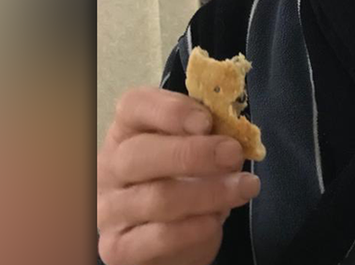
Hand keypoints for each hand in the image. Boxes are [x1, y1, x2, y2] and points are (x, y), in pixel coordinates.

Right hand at [97, 87, 260, 264]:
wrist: (173, 241)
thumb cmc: (186, 183)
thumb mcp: (197, 151)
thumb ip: (209, 136)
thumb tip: (236, 133)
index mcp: (127, 131)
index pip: (134, 106)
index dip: (170, 111)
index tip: (207, 121)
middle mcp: (109, 167)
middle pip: (139, 154)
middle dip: (194, 153)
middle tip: (234, 154)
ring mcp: (109, 210)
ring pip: (157, 198)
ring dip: (210, 192)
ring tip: (245, 188)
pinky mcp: (119, 248)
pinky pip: (160, 237)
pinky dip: (195, 227)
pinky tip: (217, 220)